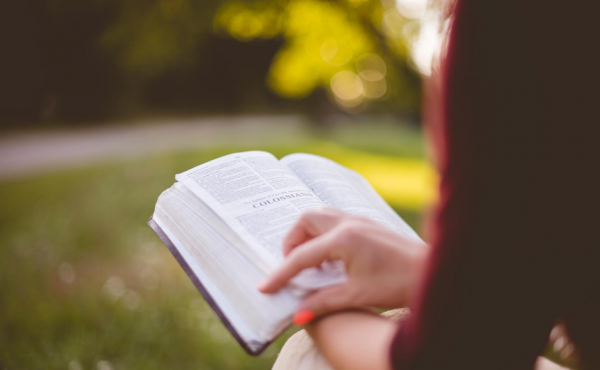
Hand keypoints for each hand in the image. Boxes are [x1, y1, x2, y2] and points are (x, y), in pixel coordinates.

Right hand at [258, 208, 428, 319]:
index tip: (265, 287)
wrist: (433, 273)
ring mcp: (359, 220)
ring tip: (309, 262)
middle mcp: (348, 223)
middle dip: (292, 241)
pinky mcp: (367, 224)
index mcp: (343, 239)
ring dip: (307, 235)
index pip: (301, 255)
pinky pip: (334, 220)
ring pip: (320, 216)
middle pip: (305, 220)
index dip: (281, 273)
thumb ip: (323, 302)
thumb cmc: (399, 283)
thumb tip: (297, 315)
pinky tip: (330, 258)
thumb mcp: (357, 296)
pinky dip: (322, 234)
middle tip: (292, 267)